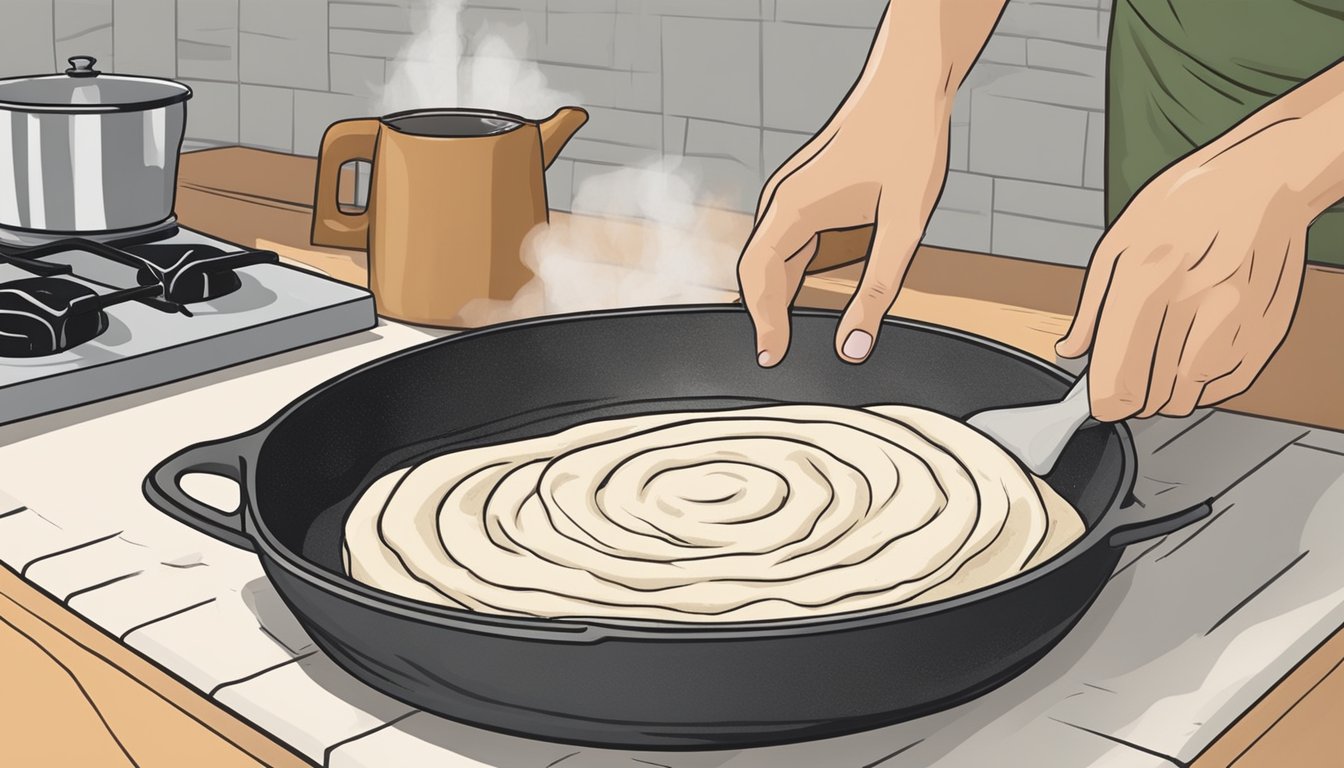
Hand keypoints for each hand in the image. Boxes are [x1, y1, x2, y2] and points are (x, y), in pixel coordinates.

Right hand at [737, 93, 950, 366]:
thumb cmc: (908, 141)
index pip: (759, 278)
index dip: (763, 323)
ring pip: (768, 255)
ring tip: (786, 334)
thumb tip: (856, 344)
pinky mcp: (805, 190)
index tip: (772, 358)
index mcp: (794, 208)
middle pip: (756, 269)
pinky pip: (784, 240)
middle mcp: (782, 199)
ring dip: (774, 294)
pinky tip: (802, 293)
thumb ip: (878, 290)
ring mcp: (790, 192)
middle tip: (777, 356)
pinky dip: (787, 272)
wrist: (912, 81)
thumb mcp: (904, 227)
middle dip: (763, 314)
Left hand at [1055, 141, 1310, 420]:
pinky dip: (1206, 382)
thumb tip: (1070, 351)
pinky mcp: (1268, 332)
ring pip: (1188, 399)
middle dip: (1133, 396)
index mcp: (1147, 284)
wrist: (1264, 178)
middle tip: (1131, 372)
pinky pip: (1226, 387)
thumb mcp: (1120, 241)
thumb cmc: (1188, 202)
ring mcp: (1236, 323)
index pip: (1119, 383)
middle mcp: (1194, 307)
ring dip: (1169, 390)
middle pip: (1150, 399)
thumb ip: (1092, 308)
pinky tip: (1198, 349)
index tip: (1101, 401)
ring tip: (1165, 355)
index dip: (1104, 402)